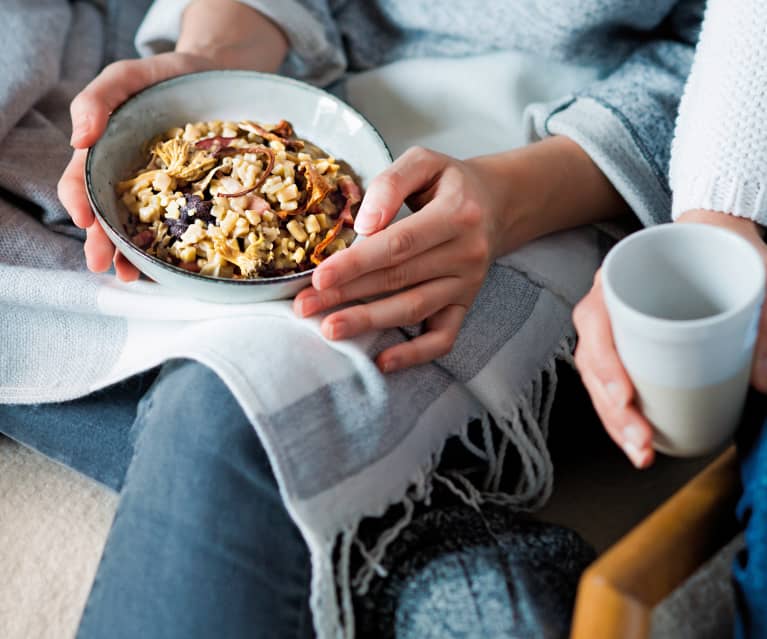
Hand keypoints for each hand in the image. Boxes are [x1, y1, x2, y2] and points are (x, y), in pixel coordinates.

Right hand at [57, 0, 287, 279]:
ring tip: (132, 276)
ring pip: (142, 229)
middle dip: (103, 243)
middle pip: (110, 216)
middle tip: (104, 265)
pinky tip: (172, 265)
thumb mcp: (126, 76)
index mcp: (106, 156)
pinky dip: (174, 247)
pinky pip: (183, 225)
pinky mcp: (194, 198)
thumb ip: (97, 100)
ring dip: (133, 256)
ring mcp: (164, 193)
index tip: (85, 220)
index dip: (80, 203)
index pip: (83, 184)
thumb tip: (78, 140)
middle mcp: (131, 181)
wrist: (215, 76)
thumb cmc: (162, 78)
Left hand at [294, 137, 630, 372]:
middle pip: (399, 279)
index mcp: (456, 214)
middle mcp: (466, 253)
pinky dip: (414, 354)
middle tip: (305, 306)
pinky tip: (381, 362)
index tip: (319, 275)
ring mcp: (467, 285)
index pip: (399, 243)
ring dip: (369, 322)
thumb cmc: (449, 183)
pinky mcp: (465, 306)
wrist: (496, 205)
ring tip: (329, 329)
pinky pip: (443, 338)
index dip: (358, 262)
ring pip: (414, 309)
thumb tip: (363, 225)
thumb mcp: (424, 162)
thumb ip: (391, 183)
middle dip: (348, 295)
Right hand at [573, 209, 766, 468]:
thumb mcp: (743, 273)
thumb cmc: (715, 251)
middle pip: (593, 363)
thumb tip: (764, 380)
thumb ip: (758, 323)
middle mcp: (607, 306)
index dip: (605, 362)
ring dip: (615, 423)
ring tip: (641, 451)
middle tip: (641, 440)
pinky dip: (621, 417)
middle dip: (613, 410)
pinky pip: (610, 386)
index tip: (626, 396)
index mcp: (619, 278)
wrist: (712, 236)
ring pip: (597, 382)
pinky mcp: (625, 351)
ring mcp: (613, 331)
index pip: (596, 321)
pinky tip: (638, 442)